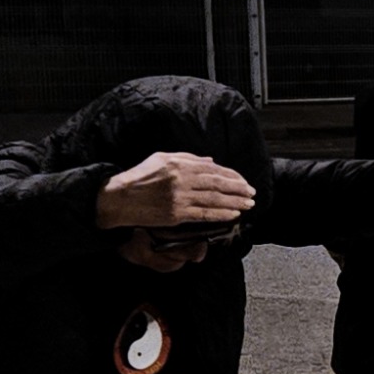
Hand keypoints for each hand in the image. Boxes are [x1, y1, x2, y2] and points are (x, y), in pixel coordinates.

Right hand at [96, 151, 254, 228]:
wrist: (121, 197)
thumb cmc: (140, 176)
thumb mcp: (162, 158)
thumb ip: (188, 158)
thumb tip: (212, 162)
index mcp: (179, 164)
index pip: (213, 170)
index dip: (232, 176)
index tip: (244, 181)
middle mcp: (182, 180)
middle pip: (218, 185)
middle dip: (238, 190)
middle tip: (252, 193)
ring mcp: (180, 198)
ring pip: (214, 200)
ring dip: (235, 203)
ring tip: (249, 205)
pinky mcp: (177, 214)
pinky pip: (204, 215)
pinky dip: (221, 215)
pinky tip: (233, 215)